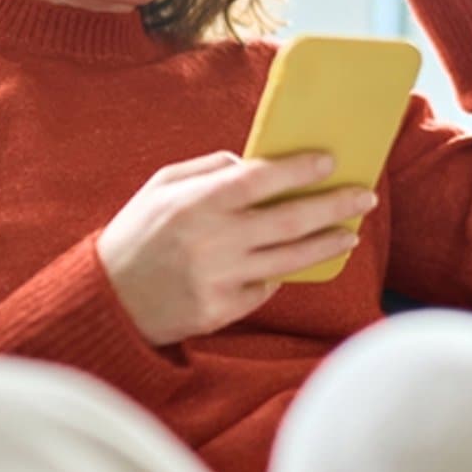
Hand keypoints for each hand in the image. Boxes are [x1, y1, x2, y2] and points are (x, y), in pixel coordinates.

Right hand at [96, 151, 376, 345]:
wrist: (107, 299)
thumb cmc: (136, 233)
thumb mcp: (160, 186)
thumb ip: (207, 169)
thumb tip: (252, 163)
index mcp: (196, 204)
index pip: (260, 180)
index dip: (298, 170)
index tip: (330, 161)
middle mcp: (213, 242)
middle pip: (290, 221)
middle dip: (334, 206)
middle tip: (364, 197)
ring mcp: (220, 280)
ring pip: (290, 260)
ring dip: (327, 244)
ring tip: (350, 233)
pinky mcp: (223, 311)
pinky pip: (266, 288)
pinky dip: (280, 273)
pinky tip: (292, 262)